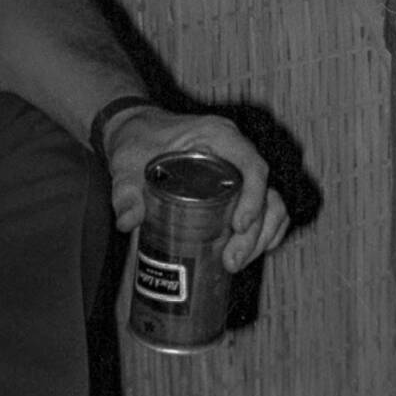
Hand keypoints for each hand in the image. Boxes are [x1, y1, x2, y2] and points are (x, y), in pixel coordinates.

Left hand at [102, 106, 288, 271]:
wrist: (136, 131)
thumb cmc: (137, 139)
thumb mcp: (127, 162)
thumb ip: (125, 190)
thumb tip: (128, 222)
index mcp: (219, 136)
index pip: (252, 166)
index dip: (254, 198)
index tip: (239, 227)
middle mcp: (236, 152)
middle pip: (266, 192)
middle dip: (255, 232)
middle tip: (231, 261)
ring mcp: (239, 170)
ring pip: (271, 204)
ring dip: (262, 237)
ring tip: (235, 264)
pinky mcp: (236, 187)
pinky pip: (265, 210)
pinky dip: (265, 233)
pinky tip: (251, 253)